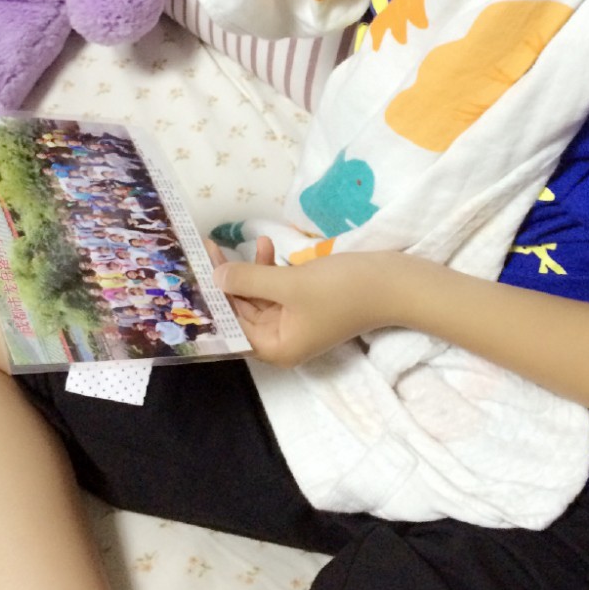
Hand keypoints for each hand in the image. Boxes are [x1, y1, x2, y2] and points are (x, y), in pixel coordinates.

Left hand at [205, 238, 401, 367]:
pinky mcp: (308, 303)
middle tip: (208, 249)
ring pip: (259, 296)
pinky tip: (268, 246)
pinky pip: (278, 288)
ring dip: (250, 270)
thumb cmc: (343, 289)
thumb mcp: (291, 284)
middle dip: (227, 281)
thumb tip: (216, 276)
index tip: (194, 273)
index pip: (232, 326)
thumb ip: (250, 280)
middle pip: (243, 311)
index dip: (212, 300)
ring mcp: (297, 321)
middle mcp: (284, 340)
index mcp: (277, 347)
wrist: (394, 284)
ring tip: (241, 242)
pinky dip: (270, 269)